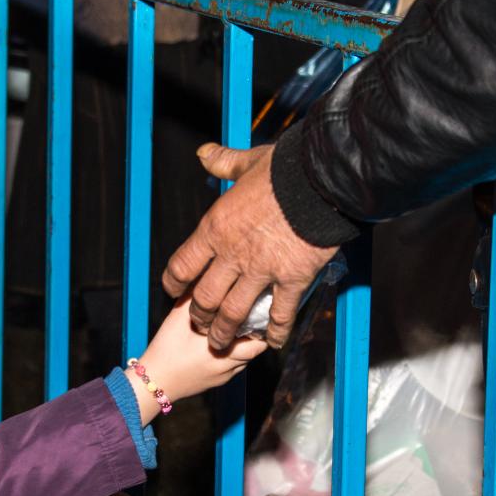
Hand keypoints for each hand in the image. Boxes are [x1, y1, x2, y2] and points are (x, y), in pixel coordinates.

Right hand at [128, 299, 267, 421]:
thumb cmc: (165, 348)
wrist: (154, 383)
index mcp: (222, 349)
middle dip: (258, 334)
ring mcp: (225, 376)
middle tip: (253, 317)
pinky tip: (225, 343)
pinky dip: (236, 354)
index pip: (258, 338)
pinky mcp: (219, 382)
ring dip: (246, 344)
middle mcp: (229, 365)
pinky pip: (236, 367)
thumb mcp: (178, 317)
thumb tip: (206, 274)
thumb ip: (194, 297)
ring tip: (240, 327)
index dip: (262, 323)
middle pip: (257, 349)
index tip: (259, 308)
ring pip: (247, 359)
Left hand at [163, 142, 339, 348]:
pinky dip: (275, 331)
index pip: (183, 264)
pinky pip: (279, 313)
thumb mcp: (248, 161)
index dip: (175, 282)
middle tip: (200, 324)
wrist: (321, 179)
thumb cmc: (285, 170)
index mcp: (216, 227)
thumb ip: (223, 161)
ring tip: (222, 342)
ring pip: (234, 312)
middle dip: (199, 315)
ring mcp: (262, 270)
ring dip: (225, 331)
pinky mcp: (292, 279)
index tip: (174, 291)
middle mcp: (232, 254)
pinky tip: (272, 341)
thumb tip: (205, 153)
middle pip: (205, 296)